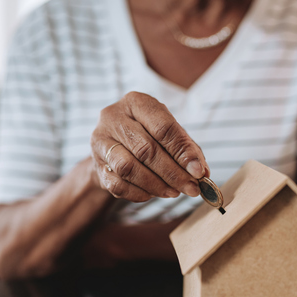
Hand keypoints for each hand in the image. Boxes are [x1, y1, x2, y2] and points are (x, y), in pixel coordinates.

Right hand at [90, 91, 209, 201]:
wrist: (113, 147)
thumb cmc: (146, 136)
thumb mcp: (167, 133)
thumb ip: (186, 148)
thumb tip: (201, 172)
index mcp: (135, 102)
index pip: (163, 127)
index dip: (183, 151)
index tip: (199, 172)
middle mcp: (113, 117)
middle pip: (146, 149)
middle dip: (173, 173)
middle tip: (191, 188)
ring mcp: (100, 140)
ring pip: (129, 168)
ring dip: (156, 184)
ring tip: (174, 192)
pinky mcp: (95, 164)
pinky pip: (118, 184)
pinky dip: (139, 193)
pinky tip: (154, 194)